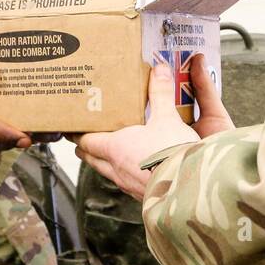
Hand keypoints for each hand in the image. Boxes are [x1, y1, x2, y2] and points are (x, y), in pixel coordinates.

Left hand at [73, 53, 233, 199]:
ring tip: (110, 153)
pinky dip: (125, 174)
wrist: (191, 187)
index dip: (78, 135)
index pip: (87, 141)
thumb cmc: (173, 153)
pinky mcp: (142, 195)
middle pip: (91, 159)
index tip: (73, 129)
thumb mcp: (167, 118)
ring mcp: (128, 185)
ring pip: (107, 172)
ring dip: (104, 162)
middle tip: (85, 139)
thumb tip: (159, 69)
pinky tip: (135, 169)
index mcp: (115, 147)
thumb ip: (161, 93)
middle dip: (87, 148)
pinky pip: (125, 183)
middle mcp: (116, 168)